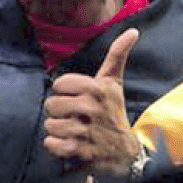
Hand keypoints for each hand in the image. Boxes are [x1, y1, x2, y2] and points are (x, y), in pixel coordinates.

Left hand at [42, 28, 142, 174]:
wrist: (124, 151)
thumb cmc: (113, 111)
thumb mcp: (114, 83)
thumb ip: (117, 55)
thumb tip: (133, 31)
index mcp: (97, 88)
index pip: (58, 84)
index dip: (64, 92)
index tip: (77, 98)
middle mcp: (92, 108)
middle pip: (51, 104)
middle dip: (59, 112)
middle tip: (75, 116)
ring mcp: (86, 130)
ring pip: (50, 125)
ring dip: (58, 129)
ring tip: (74, 130)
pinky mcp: (80, 151)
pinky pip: (51, 144)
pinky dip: (56, 146)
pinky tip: (70, 143)